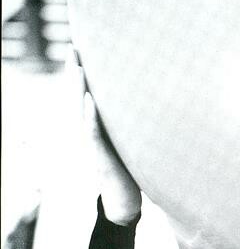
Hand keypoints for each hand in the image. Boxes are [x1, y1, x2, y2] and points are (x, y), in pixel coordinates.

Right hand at [70, 48, 141, 225]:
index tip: (84, 46)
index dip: (87, 73)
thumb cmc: (131, 172)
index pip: (92, 94)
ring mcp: (95, 144)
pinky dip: (91, 117)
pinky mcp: (101, 157)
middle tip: (73, 45)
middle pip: (82, 96)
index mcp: (102, 127)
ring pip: (84, 111)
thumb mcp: (135, 145)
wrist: (124, 204)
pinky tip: (89, 100)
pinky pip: (94, 134)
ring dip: (79, 88)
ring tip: (76, 65)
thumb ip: (138, 126)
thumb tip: (158, 107)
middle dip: (77, 72)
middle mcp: (94, 131)